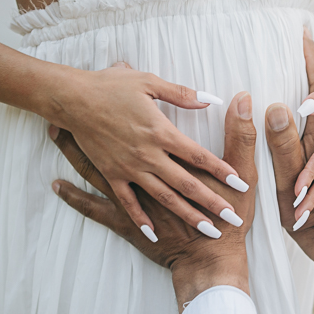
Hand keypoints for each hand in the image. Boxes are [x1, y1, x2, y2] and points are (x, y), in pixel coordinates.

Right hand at [50, 62, 249, 238]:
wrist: (73, 98)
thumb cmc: (111, 85)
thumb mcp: (150, 82)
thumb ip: (182, 94)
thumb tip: (211, 98)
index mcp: (160, 131)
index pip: (198, 155)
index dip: (221, 169)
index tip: (240, 183)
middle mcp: (148, 154)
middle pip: (186, 183)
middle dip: (211, 202)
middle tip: (232, 217)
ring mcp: (129, 168)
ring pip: (163, 197)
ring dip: (186, 214)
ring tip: (207, 230)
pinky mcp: (111, 175)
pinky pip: (128, 202)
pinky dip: (141, 218)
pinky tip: (153, 232)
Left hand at [52, 93, 257, 311]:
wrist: (207, 260)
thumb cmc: (225, 216)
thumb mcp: (243, 168)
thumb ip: (237, 132)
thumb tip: (236, 99)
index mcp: (168, 151)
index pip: (145, 120)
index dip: (129, 105)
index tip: (114, 86)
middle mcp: (144, 168)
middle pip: (110, 140)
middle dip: (87, 121)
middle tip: (64, 104)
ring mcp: (132, 193)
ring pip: (96, 168)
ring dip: (73, 152)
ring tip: (52, 133)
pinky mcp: (124, 221)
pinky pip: (93, 206)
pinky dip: (75, 196)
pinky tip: (57, 186)